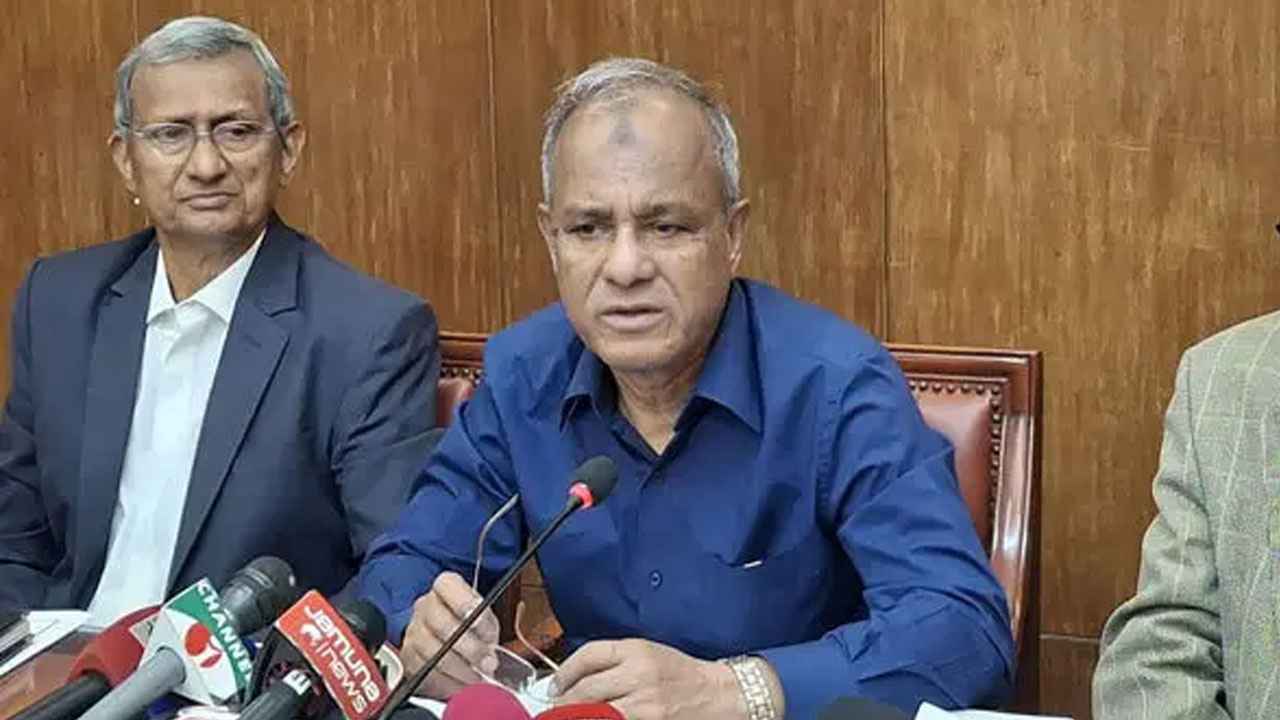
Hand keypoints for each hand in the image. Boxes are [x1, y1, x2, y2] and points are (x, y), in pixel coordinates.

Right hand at [399, 571, 500, 698]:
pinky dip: (447, 684)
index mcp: (446, 588)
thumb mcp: (486, 621)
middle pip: (439, 623)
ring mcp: (413, 632)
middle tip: (487, 662)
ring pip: (431, 651)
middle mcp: (425, 607)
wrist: (449, 643)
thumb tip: (489, 655)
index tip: (480, 622)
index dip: (464, 602)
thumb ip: (487, 631)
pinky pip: (424, 672)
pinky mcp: (408, 658)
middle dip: (468, 647)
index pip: (447, 585)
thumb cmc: (470, 628)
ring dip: (459, 670)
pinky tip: (462, 686)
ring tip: (478, 678)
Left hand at [551, 639, 747, 719]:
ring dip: (576, 716)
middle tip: (555, 709)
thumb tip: (575, 678)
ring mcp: (646, 702)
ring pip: (595, 712)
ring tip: (568, 718)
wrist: (719, 694)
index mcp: (637, 649)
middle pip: (586, 689)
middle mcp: (640, 673)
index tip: (555, 686)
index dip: (565, 672)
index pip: (589, 655)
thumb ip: (615, 662)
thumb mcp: (649, 654)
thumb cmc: (681, 674)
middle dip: (564, 702)